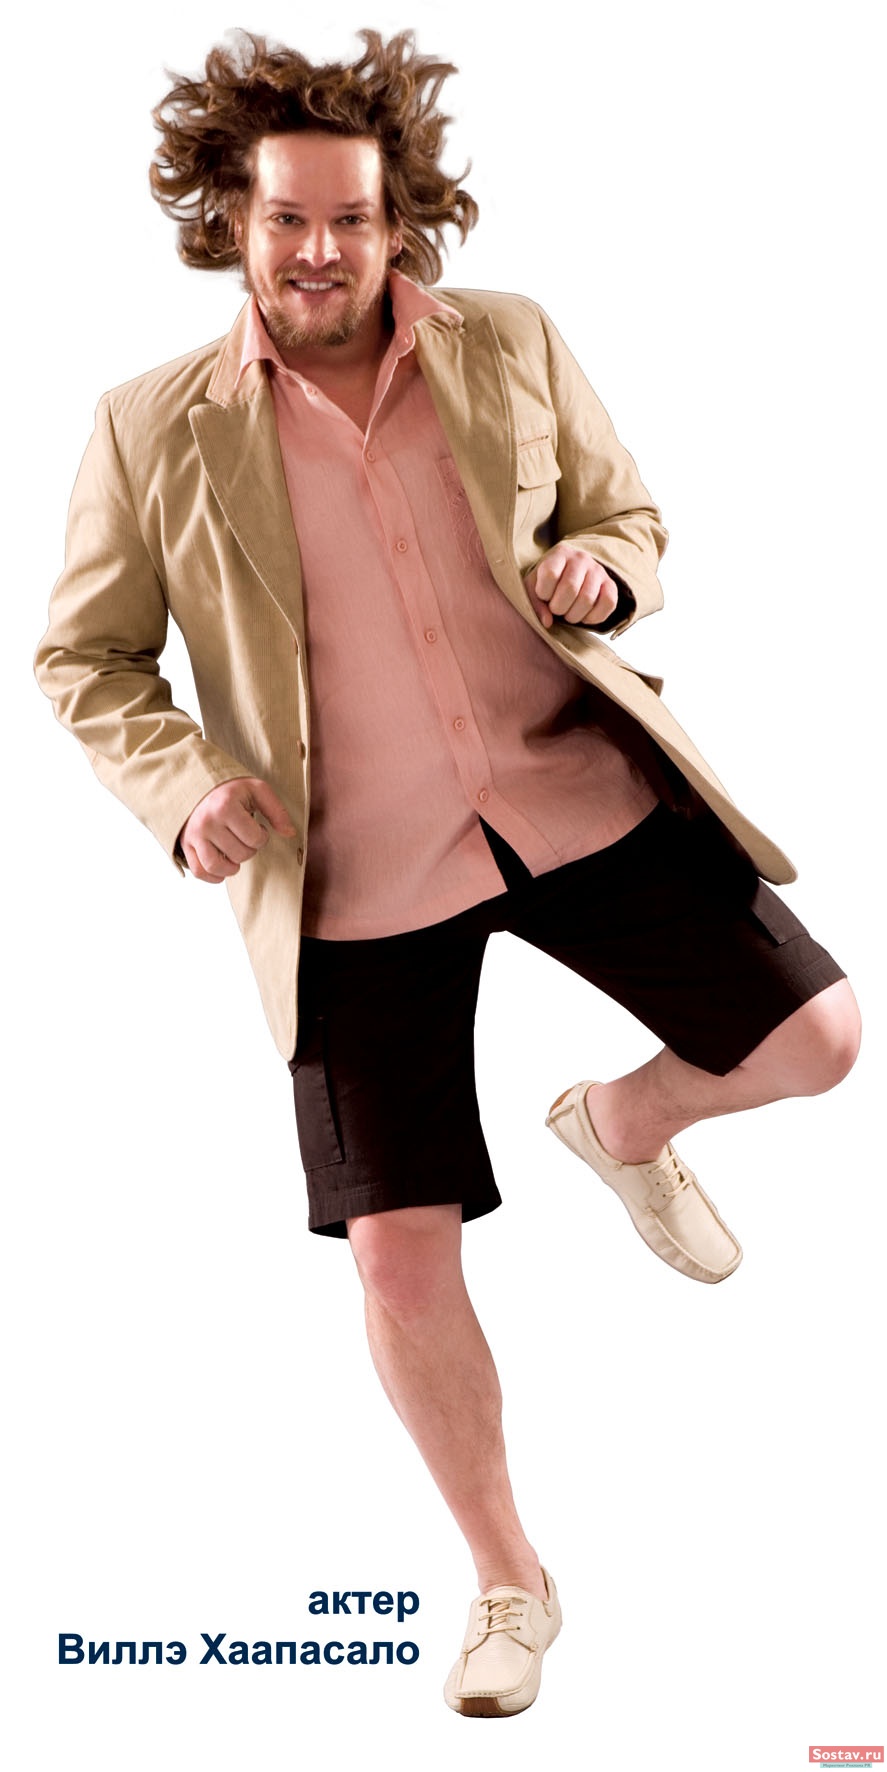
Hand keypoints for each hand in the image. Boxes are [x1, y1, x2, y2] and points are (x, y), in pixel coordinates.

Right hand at [179, 777, 296, 883]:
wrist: (198, 784)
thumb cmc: (231, 789)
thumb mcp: (257, 790)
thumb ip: (277, 810)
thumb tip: (290, 834)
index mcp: (225, 806)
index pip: (254, 839)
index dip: (262, 837)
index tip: (257, 827)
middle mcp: (207, 821)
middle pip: (238, 854)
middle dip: (249, 849)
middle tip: (244, 837)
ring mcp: (194, 834)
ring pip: (216, 866)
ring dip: (232, 867)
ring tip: (235, 854)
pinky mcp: (185, 844)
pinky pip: (199, 871)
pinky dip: (213, 876)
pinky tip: (223, 867)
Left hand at [524, 544, 618, 628]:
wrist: (570, 573)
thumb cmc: (548, 582)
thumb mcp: (533, 587)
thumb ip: (534, 603)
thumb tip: (547, 622)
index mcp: (559, 554)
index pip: (550, 574)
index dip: (543, 592)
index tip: (544, 595)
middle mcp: (581, 558)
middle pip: (570, 588)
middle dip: (559, 607)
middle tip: (556, 609)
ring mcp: (598, 570)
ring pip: (588, 599)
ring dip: (574, 616)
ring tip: (568, 613)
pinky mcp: (611, 584)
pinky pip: (609, 603)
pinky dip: (594, 617)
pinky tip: (584, 617)